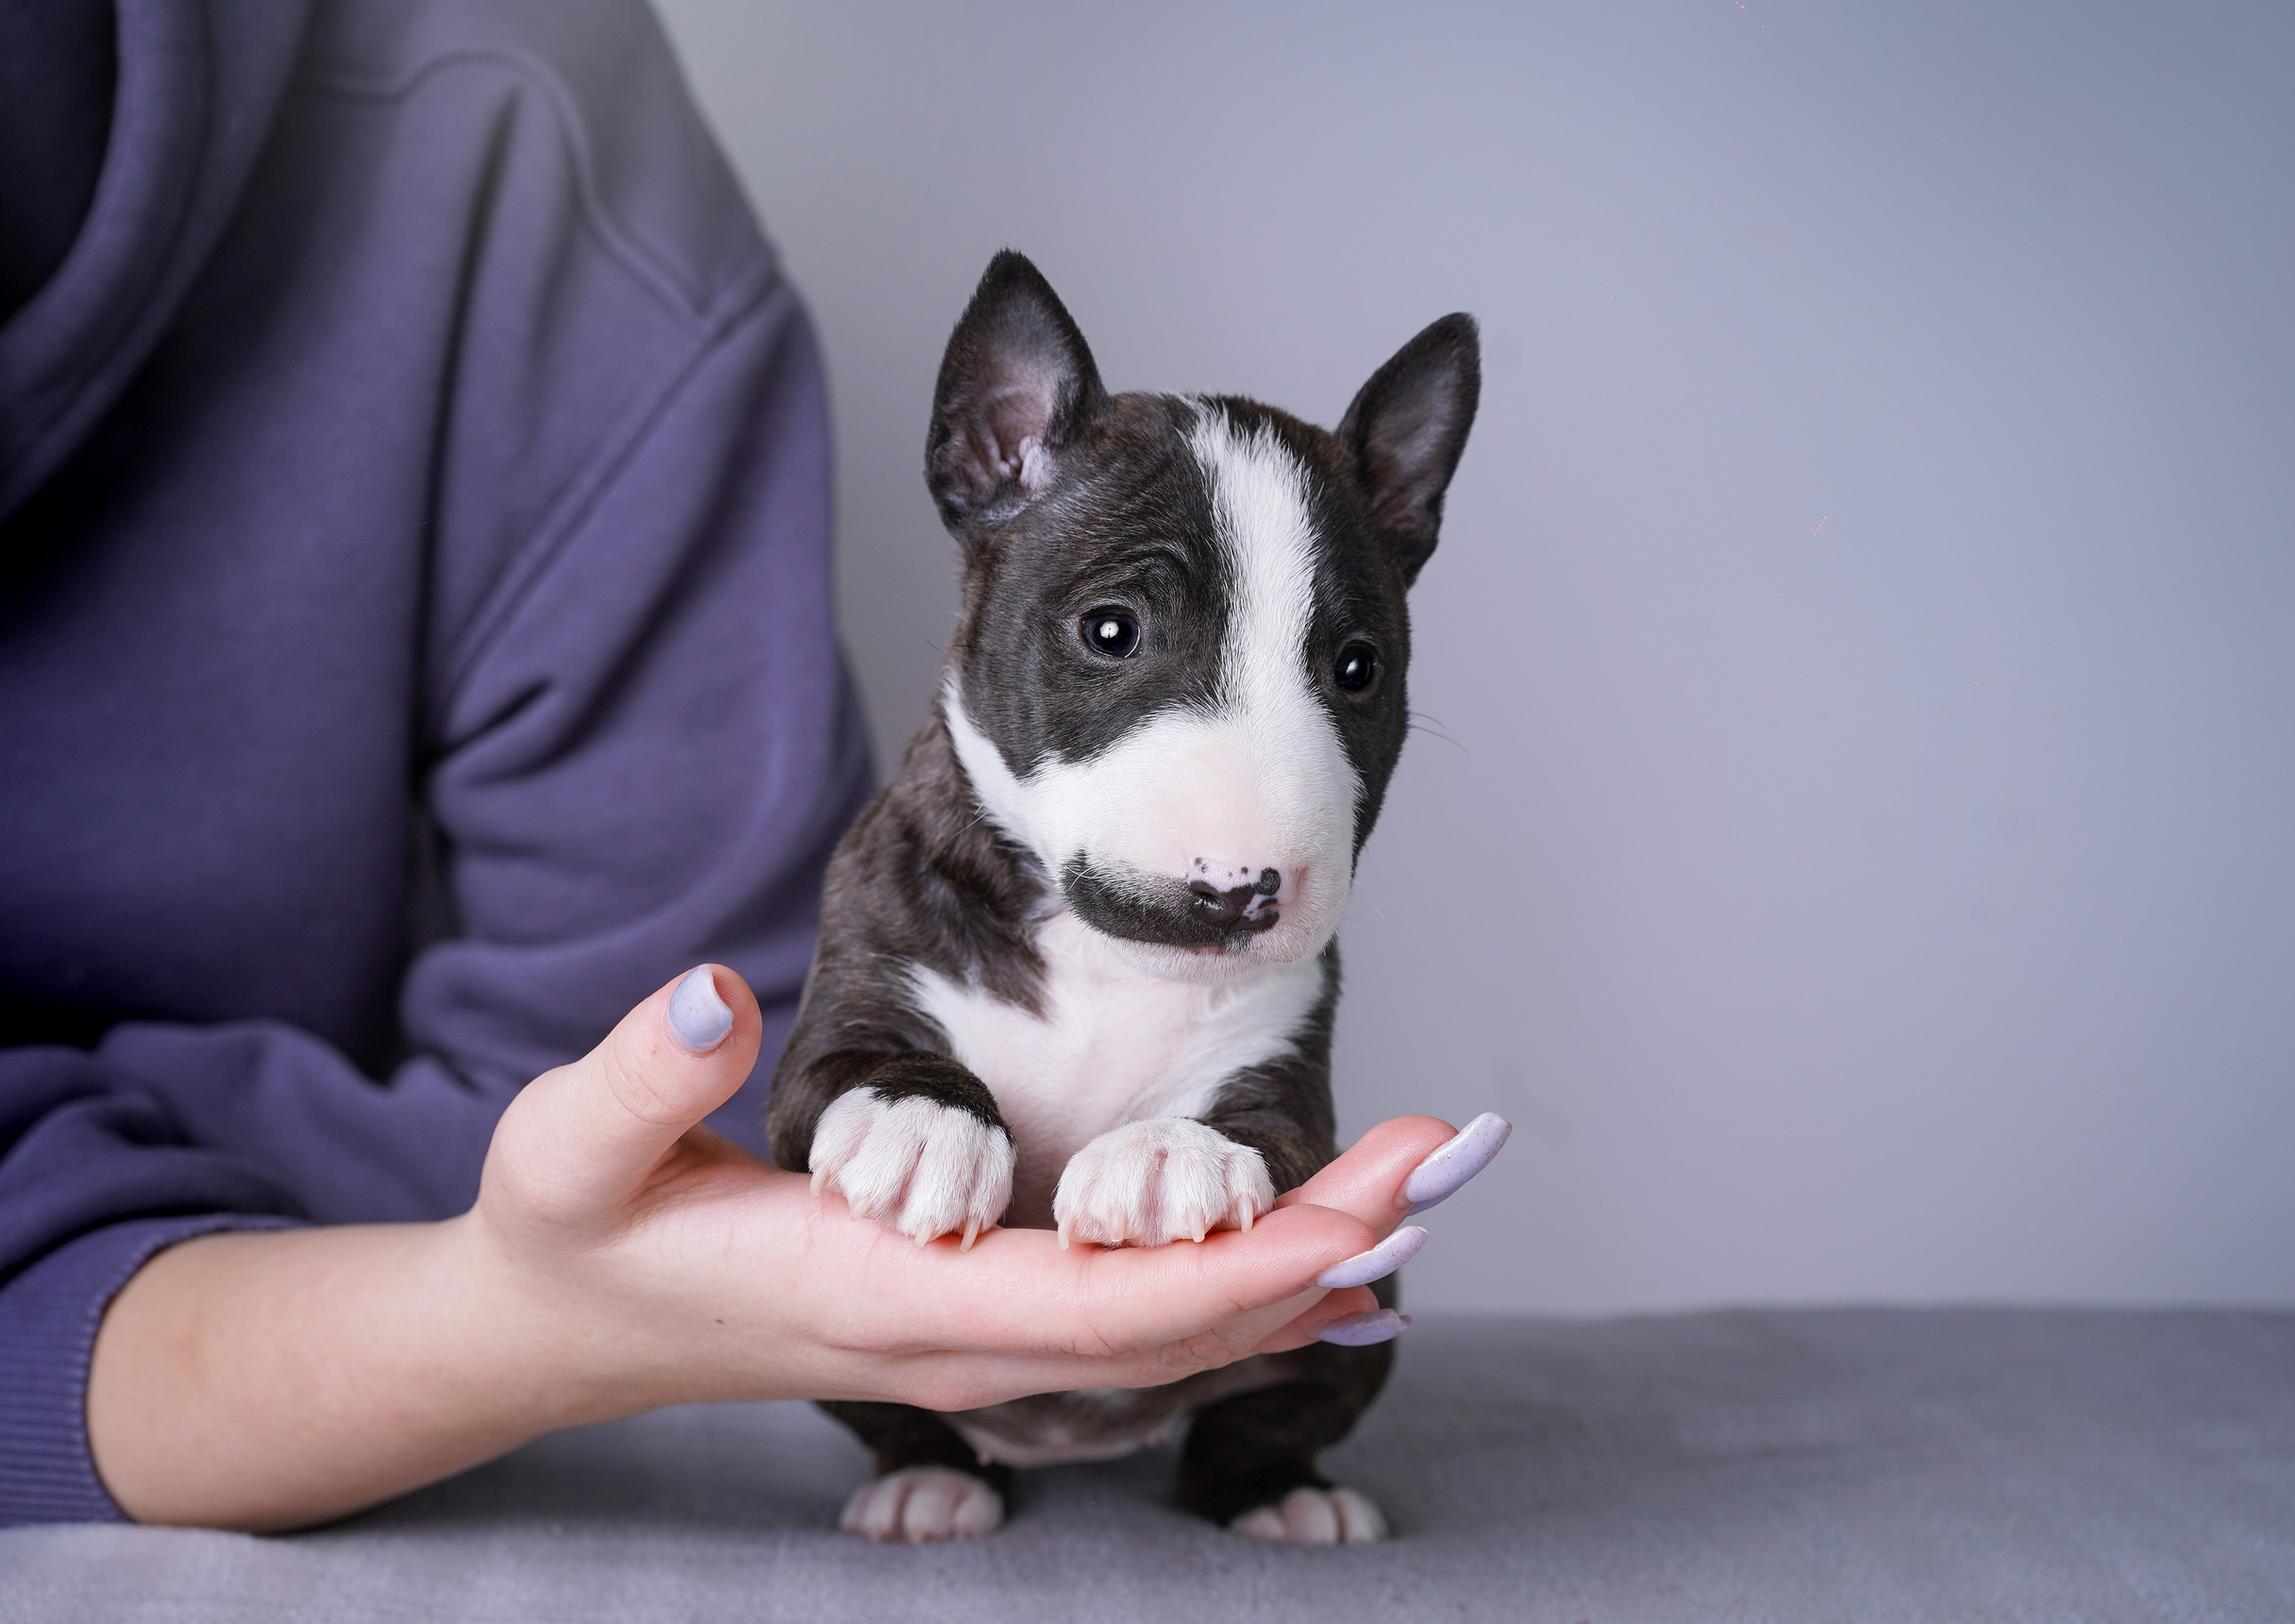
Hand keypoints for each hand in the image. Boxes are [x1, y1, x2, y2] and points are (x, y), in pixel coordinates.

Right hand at [89, 966, 1477, 1529]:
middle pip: (1178, 1323)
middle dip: (1321, 1251)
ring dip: (1308, 1264)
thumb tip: (715, 990)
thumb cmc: (580, 1227)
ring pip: (1178, 1328)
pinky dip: (1252, 1285)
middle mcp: (962, 1341)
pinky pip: (1148, 1320)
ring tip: (1427, 1183)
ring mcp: (983, 1343)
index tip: (1360, 1212)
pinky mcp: (990, 1318)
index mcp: (890, 1299)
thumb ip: (643, 1075)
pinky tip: (1335, 1249)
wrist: (573, 1319)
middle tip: (1449, 1163)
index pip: (1099, 1304)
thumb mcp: (574, 1147)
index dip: (1240, 1266)